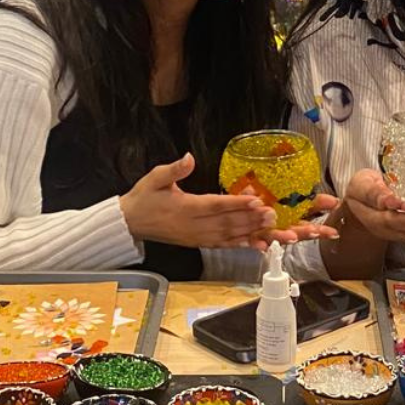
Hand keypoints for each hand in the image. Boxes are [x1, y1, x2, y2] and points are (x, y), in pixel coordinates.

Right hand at [119, 153, 277, 248]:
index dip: (236, 203)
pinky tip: (259, 245)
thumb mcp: (154, 178)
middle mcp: (194, 226)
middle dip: (252, 219)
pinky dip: (242, 245)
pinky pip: (223, 245)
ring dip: (252, 233)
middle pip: (228, 223)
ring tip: (273, 230)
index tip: (256, 201)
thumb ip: (174, 170)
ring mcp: (197, 237)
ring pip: (229, 236)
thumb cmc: (144, 198)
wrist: (130, 223)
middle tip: (273, 215)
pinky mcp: (198, 243)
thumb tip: (188, 158)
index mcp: (185, 208)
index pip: (215, 205)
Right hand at [343, 169, 404, 242]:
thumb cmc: (361, 186)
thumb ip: (374, 192)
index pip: (388, 219)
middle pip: (404, 229)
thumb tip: (389, 200)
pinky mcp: (402, 230)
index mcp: (371, 216)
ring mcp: (393, 231)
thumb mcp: (362, 184)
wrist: (360, 196)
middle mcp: (383, 228)